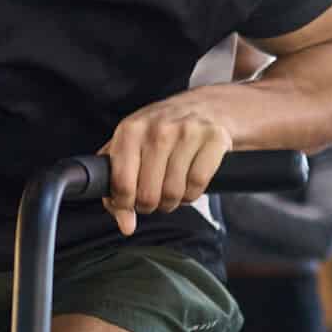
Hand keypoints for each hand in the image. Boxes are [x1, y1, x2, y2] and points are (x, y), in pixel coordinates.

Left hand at [101, 93, 233, 236]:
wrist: (205, 107)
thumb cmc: (162, 132)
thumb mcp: (132, 149)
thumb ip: (118, 185)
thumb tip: (125, 224)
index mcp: (130, 131)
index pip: (121, 183)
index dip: (125, 203)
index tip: (130, 203)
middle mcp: (157, 129)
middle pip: (148, 194)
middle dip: (151, 204)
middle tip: (154, 198)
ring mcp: (187, 132)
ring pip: (174, 192)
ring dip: (172, 201)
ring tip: (172, 189)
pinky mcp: (213, 139)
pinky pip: (198, 185)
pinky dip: (193, 193)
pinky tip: (189, 184)